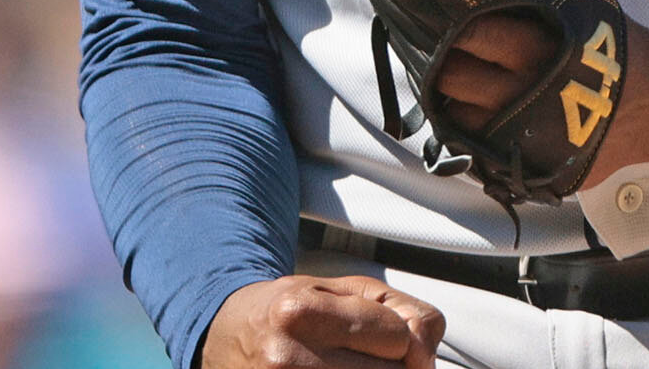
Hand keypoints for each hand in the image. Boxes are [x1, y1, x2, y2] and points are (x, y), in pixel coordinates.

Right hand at [202, 275, 443, 368]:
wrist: (223, 338)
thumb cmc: (287, 311)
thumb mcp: (340, 288)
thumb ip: (398, 310)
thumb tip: (424, 354)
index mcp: (298, 311)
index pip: (398, 337)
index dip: (397, 336)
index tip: (373, 334)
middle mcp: (286, 359)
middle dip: (391, 367)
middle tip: (359, 356)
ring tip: (349, 367)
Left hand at [432, 15, 648, 180]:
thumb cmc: (613, 44)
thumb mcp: (584, 4)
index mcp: (539, 49)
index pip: (472, 34)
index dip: (449, 23)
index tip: (440, 14)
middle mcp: (527, 95)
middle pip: (455, 79)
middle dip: (441, 63)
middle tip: (440, 50)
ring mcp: (527, 138)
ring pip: (458, 121)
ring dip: (451, 101)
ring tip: (456, 82)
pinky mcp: (531, 168)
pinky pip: (479, 155)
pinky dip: (471, 134)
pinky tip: (475, 113)